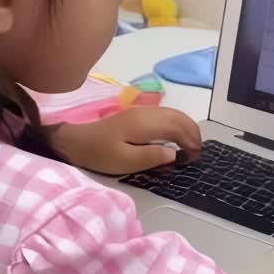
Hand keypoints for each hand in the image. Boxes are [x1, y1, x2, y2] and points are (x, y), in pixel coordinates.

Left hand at [50, 106, 201, 175]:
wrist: (76, 141)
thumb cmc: (100, 153)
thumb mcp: (124, 161)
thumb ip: (152, 157)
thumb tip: (175, 154)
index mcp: (145, 123)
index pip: (177, 127)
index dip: (190, 140)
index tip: (196, 157)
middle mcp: (146, 113)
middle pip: (178, 116)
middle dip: (192, 132)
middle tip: (198, 152)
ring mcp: (142, 112)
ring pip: (173, 114)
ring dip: (186, 127)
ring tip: (191, 146)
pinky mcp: (137, 115)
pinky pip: (165, 115)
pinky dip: (176, 125)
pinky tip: (175, 137)